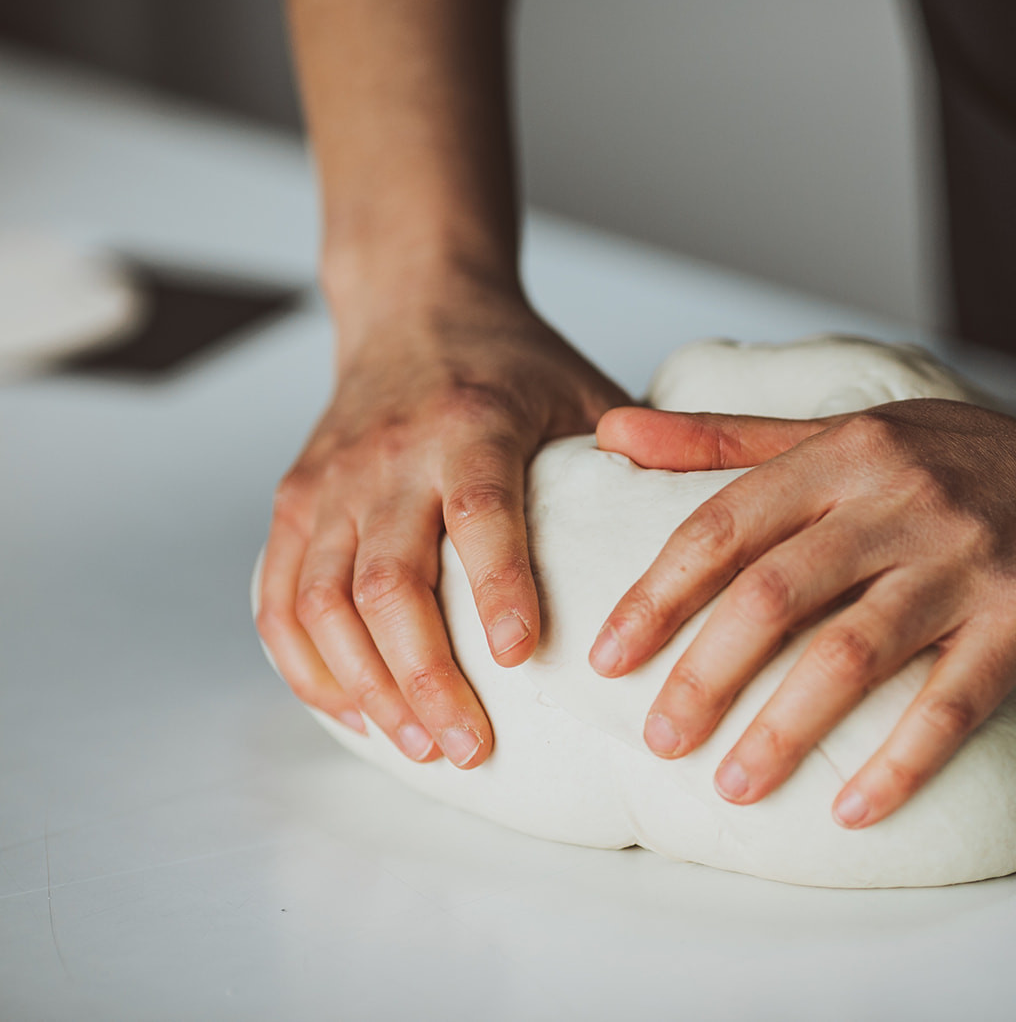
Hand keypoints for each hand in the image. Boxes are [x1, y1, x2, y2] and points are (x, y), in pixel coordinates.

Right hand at [256, 275, 627, 766]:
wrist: (412, 305)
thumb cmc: (513, 363)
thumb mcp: (583, 390)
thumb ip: (634, 461)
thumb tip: (701, 547)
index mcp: (471, 422)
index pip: (479, 510)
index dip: (497, 585)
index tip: (524, 658)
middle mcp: (390, 454)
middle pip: (389, 579)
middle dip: (426, 675)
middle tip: (471, 747)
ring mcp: (331, 480)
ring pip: (323, 601)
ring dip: (367, 686)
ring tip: (420, 746)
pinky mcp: (294, 501)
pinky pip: (277, 598)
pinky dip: (306, 666)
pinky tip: (352, 713)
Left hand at [588, 399, 1015, 826]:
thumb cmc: (978, 465)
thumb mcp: (855, 428)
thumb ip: (731, 437)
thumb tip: (614, 431)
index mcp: (849, 452)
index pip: (727, 524)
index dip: (659, 596)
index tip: (607, 658)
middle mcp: (903, 499)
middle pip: (776, 592)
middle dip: (705, 674)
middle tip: (659, 742)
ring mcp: (967, 560)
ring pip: (852, 651)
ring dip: (784, 728)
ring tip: (734, 786)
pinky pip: (953, 701)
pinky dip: (901, 761)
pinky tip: (854, 811)